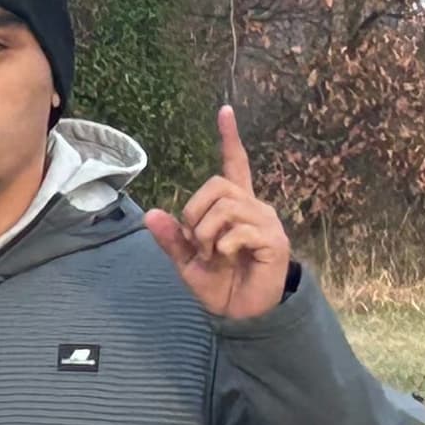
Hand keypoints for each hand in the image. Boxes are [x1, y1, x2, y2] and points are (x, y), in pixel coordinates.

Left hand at [143, 106, 292, 320]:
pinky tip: (227, 258)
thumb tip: (151, 214)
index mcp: (234, 207)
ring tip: (213, 254)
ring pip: (226, 207)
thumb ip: (172, 238)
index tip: (224, 110)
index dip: (229, 138)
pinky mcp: (273, 240)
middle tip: (198, 242)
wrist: (242, 313)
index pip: (234, 164)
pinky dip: (222, 247)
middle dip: (195, 213)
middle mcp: (253, 207)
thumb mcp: (186, 261)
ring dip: (206, 234)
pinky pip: (238, 231)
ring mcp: (265, 222)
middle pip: (217, 185)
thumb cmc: (219, 284)